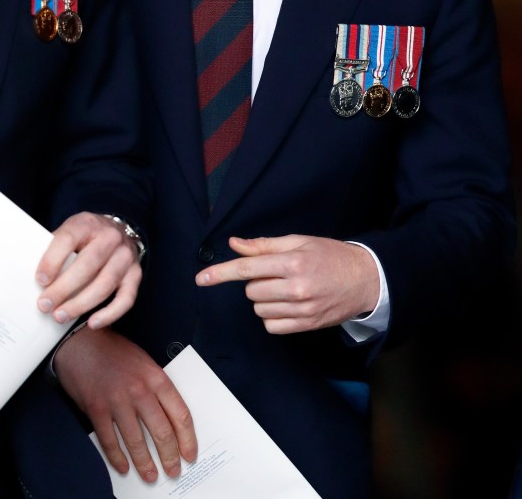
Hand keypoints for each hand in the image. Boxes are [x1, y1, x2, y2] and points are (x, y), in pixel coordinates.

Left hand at [35, 212, 142, 327]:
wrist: (117, 231)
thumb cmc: (86, 237)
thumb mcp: (70, 231)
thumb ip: (55, 249)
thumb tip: (36, 279)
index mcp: (87, 223)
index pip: (68, 239)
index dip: (53, 260)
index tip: (40, 280)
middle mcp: (110, 237)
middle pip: (87, 265)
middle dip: (63, 289)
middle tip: (45, 305)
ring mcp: (125, 256)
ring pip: (104, 284)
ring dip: (80, 304)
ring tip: (60, 316)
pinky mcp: (135, 275)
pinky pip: (126, 299)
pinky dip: (109, 314)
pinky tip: (92, 323)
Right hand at [55, 327, 196, 482]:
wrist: (81, 341)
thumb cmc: (113, 351)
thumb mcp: (144, 363)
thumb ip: (156, 388)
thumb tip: (168, 420)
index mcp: (155, 377)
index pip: (180, 414)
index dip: (188, 439)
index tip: (190, 454)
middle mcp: (139, 390)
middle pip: (162, 432)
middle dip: (170, 457)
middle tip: (173, 471)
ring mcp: (117, 400)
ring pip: (136, 441)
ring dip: (145, 463)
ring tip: (151, 476)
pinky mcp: (96, 408)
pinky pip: (110, 441)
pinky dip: (117, 458)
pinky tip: (123, 467)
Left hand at [196, 235, 379, 333]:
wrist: (365, 280)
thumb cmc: (330, 256)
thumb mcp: (298, 241)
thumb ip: (264, 245)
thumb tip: (235, 244)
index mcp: (291, 262)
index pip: (247, 268)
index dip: (221, 273)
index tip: (202, 278)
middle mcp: (295, 288)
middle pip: (251, 290)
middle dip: (256, 281)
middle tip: (276, 273)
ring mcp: (302, 310)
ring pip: (259, 309)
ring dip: (264, 299)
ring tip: (285, 287)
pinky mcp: (306, 325)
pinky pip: (272, 326)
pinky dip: (272, 315)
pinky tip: (286, 304)